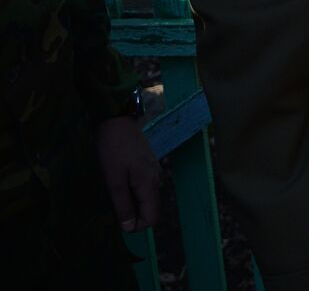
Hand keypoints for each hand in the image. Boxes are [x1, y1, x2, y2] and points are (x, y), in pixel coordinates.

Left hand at [94, 116, 159, 231]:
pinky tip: (119, 184)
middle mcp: (156, 179)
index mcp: (149, 184)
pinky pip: (144, 188)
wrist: (117, 121)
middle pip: (151, 209)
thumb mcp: (114, 180)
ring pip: (147, 199)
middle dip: (134, 215)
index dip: (137, 226)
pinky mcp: (147, 165)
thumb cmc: (113, 149)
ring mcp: (153, 171)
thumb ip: (123, 204)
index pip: (152, 217)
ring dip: (132, 204)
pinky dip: (133, 193)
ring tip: (114, 195)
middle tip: (113, 208)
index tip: (118, 221)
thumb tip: (129, 227)